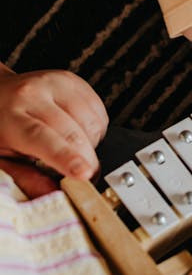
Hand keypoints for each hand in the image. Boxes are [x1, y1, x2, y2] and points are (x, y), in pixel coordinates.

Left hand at [0, 69, 106, 193]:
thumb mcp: (1, 159)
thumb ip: (25, 178)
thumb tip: (52, 195)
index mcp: (11, 116)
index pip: (43, 138)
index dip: (67, 157)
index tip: (85, 173)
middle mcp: (34, 94)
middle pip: (73, 132)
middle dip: (87, 160)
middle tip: (86, 177)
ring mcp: (56, 83)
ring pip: (91, 121)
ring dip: (92, 143)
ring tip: (73, 149)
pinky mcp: (73, 80)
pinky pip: (99, 111)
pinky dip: (96, 129)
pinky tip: (79, 133)